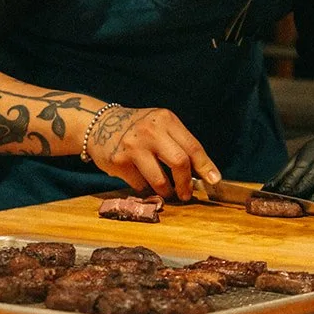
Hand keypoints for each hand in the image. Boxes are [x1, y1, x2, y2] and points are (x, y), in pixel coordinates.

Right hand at [85, 103, 219, 200]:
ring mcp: (134, 146)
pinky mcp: (119, 161)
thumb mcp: (159, 125)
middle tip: (186, 194)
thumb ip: (178, 143)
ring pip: (160, 180)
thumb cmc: (137, 128)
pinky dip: (145, 187)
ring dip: (166, 191)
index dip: (206, 166)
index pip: (192, 146)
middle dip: (186, 184)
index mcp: (165, 119)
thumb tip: (202, 173)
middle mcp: (150, 130)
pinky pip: (140, 185)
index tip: (214, 180)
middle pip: (179, 162)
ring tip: (166, 191)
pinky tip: (141, 179)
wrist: (99, 124)